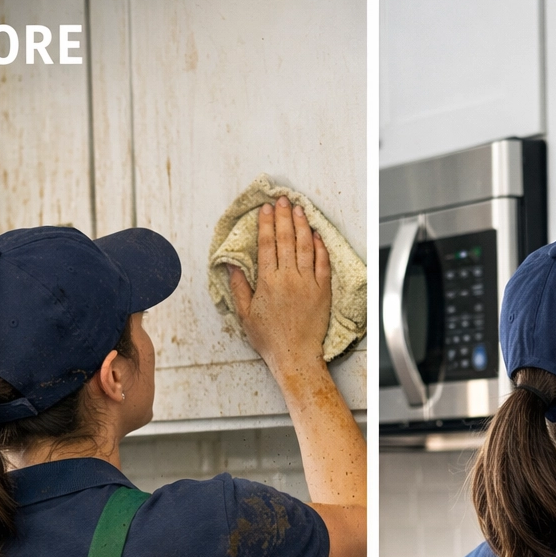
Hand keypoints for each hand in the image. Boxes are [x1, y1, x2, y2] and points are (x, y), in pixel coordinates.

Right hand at [228, 197, 330, 374]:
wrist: (295, 356)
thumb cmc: (269, 339)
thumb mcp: (245, 314)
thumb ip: (239, 288)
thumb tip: (232, 266)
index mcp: (268, 282)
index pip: (267, 245)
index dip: (266, 224)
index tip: (266, 209)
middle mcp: (289, 279)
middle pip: (286, 240)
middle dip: (283, 216)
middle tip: (282, 200)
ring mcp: (308, 284)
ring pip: (305, 247)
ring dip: (302, 225)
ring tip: (299, 209)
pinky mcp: (323, 291)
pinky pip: (323, 263)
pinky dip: (320, 247)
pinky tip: (316, 235)